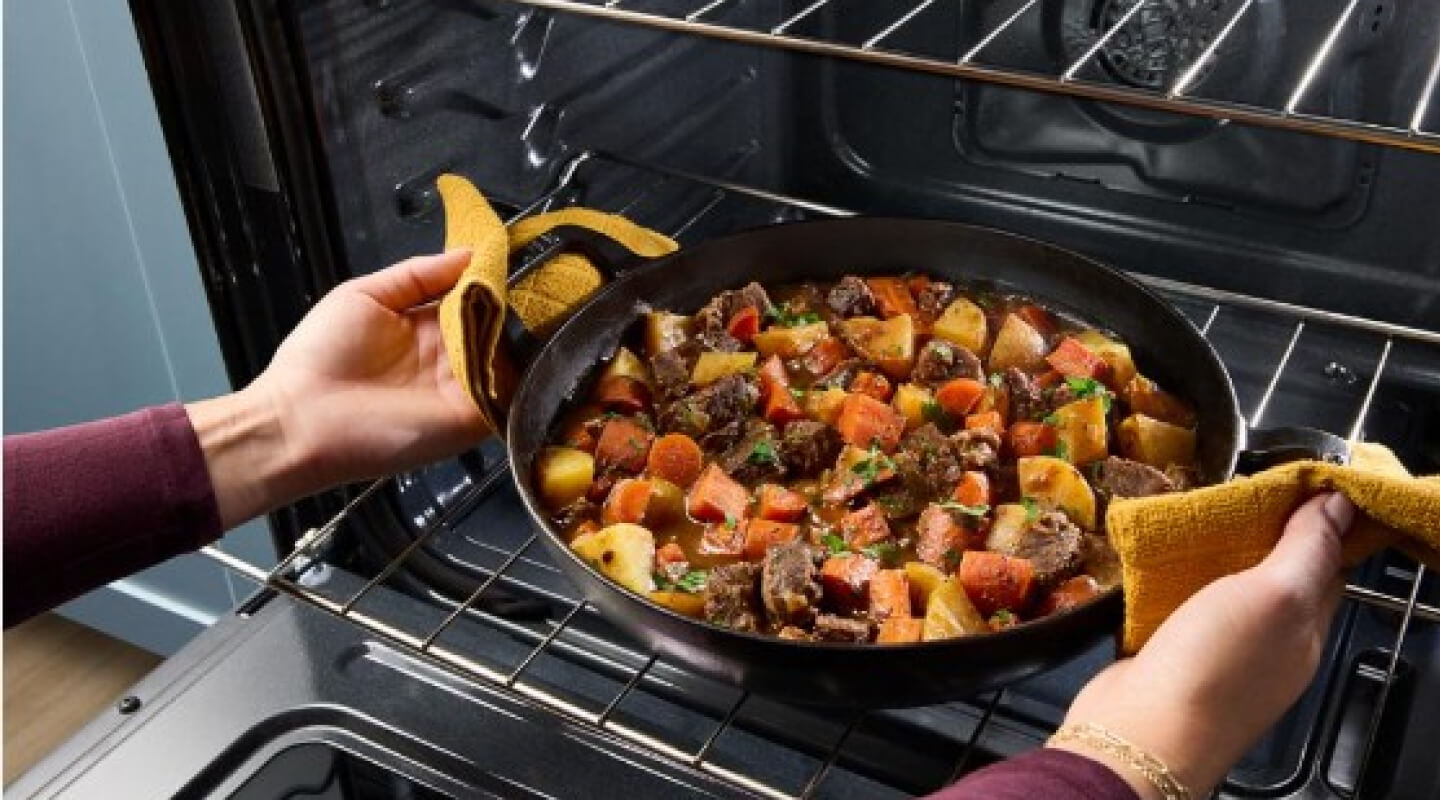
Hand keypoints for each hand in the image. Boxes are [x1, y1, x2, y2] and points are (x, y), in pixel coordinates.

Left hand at [188, 251, 487, 526]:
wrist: (301, 420)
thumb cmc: (320, 358)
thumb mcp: (365, 295)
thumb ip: (417, 274)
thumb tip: (470, 253)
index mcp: (428, 328)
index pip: (474, 298)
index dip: (489, 278)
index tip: (504, 255)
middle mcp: (451, 357)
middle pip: (497, 324)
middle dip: (508, 301)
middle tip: (520, 279)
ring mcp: (464, 388)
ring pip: (508, 353)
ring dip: (510, 330)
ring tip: (508, 306)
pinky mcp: (470, 417)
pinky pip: (506, 388)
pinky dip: (509, 365)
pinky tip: (500, 340)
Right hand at [1050, 492, 1355, 798]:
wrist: (1140, 729)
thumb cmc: (1215, 666)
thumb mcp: (1275, 594)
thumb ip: (1308, 549)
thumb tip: (1338, 503)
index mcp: (1304, 631)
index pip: (1325, 566)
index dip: (1316, 522)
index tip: (1294, 481)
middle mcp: (1267, 646)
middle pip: (1271, 576)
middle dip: (1257, 533)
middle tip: (1236, 489)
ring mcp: (1217, 653)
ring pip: (1221, 590)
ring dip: (1209, 555)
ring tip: (1192, 516)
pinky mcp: (1170, 656)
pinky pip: (1178, 606)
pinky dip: (1171, 580)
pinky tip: (1157, 560)